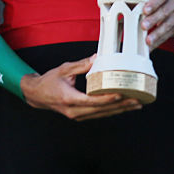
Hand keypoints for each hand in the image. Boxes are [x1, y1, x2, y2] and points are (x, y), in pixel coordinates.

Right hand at [20, 56, 140, 120]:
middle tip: (137, 101)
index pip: (93, 101)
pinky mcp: (80, 115)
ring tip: (135, 105)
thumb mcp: (64, 69)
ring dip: (119, 110)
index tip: (122, 95)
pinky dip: (111, 110)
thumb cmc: (48, 81)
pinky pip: (98, 114)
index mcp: (70, 99)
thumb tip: (97, 57)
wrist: (36, 95)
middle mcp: (75, 111)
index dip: (108, 99)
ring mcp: (78, 115)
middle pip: (102, 110)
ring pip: (102, 114)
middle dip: (121, 106)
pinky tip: (122, 107)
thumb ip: (81, 65)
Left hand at [142, 0, 173, 49]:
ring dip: (157, 33)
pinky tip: (151, 45)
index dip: (153, 3)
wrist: (173, 3)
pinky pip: (169, 34)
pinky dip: (159, 40)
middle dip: (153, 20)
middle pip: (165, 11)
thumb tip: (120, 2)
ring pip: (168, 24)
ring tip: (148, 40)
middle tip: (143, 26)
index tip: (145, 11)